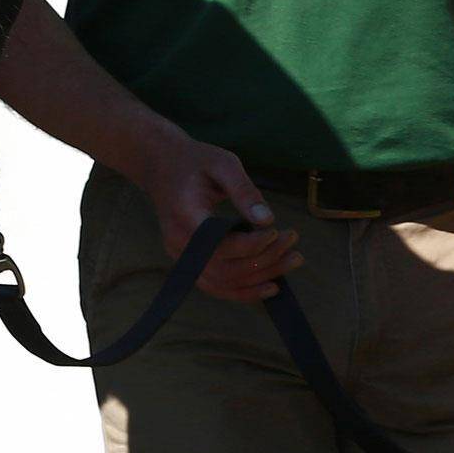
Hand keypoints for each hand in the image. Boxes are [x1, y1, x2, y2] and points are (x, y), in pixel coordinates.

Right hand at [130, 126, 299, 302]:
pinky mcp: (188, 263)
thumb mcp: (222, 163)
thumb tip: (267, 220)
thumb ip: (244, 190)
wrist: (161, 165)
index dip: (253, 244)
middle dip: (265, 260)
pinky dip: (244, 291)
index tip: (277, 230)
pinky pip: (216, 286)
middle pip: (226, 269)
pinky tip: (271, 285)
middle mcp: (178, 243)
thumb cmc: (194, 161)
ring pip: (224, 282)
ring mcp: (180, 257)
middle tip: (292, 240)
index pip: (221, 244)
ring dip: (261, 277)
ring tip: (292, 260)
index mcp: (184, 217)